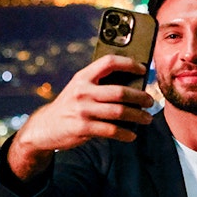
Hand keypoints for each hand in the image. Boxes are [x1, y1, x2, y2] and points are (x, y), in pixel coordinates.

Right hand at [7, 55, 154, 178]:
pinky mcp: (83, 128)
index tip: (143, 69)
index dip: (129, 63)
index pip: (109, 62)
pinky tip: (132, 135)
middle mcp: (83, 91)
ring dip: (138, 116)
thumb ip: (99, 84)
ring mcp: (83, 110)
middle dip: (140, 97)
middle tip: (150, 101)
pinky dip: (126, 134)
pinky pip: (112, 130)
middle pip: (120, 91)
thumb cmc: (71, 105)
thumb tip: (133, 83)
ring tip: (147, 119)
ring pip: (119, 112)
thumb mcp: (80, 88)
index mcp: (83, 76)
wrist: (45, 126)